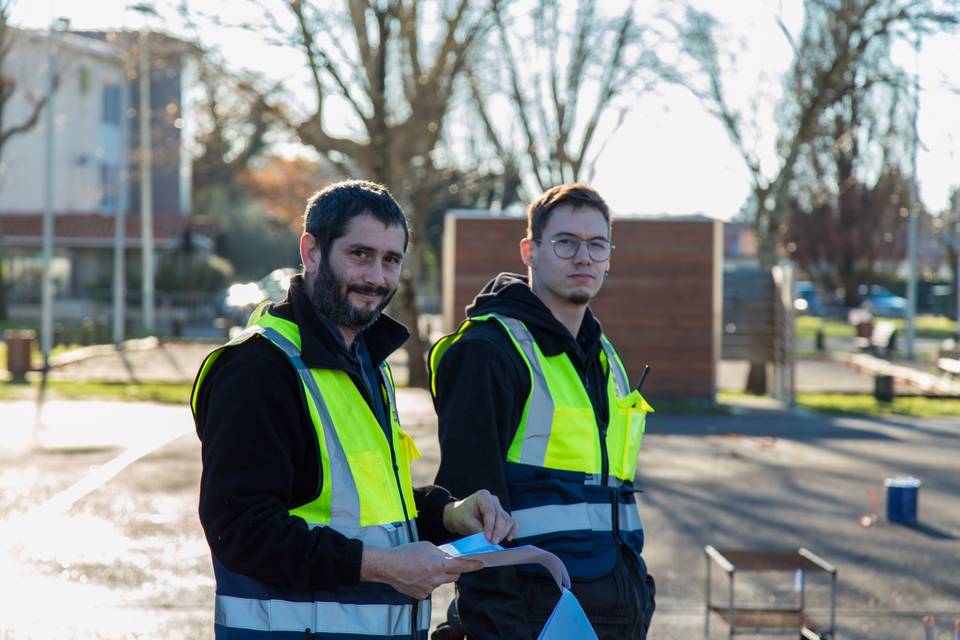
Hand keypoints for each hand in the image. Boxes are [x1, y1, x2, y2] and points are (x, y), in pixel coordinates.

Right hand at [360, 541, 483, 599]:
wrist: (389, 566)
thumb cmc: (406, 553)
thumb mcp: (427, 547)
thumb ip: (441, 553)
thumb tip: (449, 557)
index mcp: (439, 565)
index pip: (462, 566)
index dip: (473, 565)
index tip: (482, 563)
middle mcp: (437, 579)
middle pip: (454, 575)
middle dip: (454, 569)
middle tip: (448, 563)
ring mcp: (429, 589)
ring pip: (441, 582)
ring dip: (438, 575)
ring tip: (424, 568)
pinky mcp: (422, 595)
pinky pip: (430, 588)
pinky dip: (427, 582)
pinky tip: (417, 576)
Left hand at [442, 489, 516, 544]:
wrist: (459, 515)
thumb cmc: (461, 516)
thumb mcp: (466, 521)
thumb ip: (477, 529)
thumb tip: (488, 539)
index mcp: (483, 496)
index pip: (490, 511)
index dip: (490, 526)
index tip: (488, 538)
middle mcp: (493, 500)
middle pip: (501, 516)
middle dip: (498, 531)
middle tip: (492, 543)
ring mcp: (499, 508)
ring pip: (508, 520)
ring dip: (504, 533)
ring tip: (495, 542)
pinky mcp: (502, 516)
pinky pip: (511, 523)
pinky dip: (511, 531)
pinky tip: (508, 539)